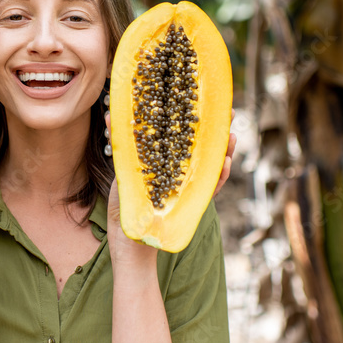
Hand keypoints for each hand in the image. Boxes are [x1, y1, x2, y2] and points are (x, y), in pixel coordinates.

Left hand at [104, 110, 236, 261]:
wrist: (129, 242)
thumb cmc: (124, 205)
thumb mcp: (122, 171)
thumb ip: (121, 145)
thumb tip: (110, 115)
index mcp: (166, 162)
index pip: (185, 136)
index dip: (197, 119)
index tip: (206, 100)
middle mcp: (180, 173)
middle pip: (204, 148)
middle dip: (218, 130)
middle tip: (230, 113)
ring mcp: (188, 189)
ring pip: (212, 167)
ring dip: (224, 151)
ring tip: (231, 137)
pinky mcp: (191, 205)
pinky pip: (210, 190)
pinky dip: (218, 177)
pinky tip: (224, 164)